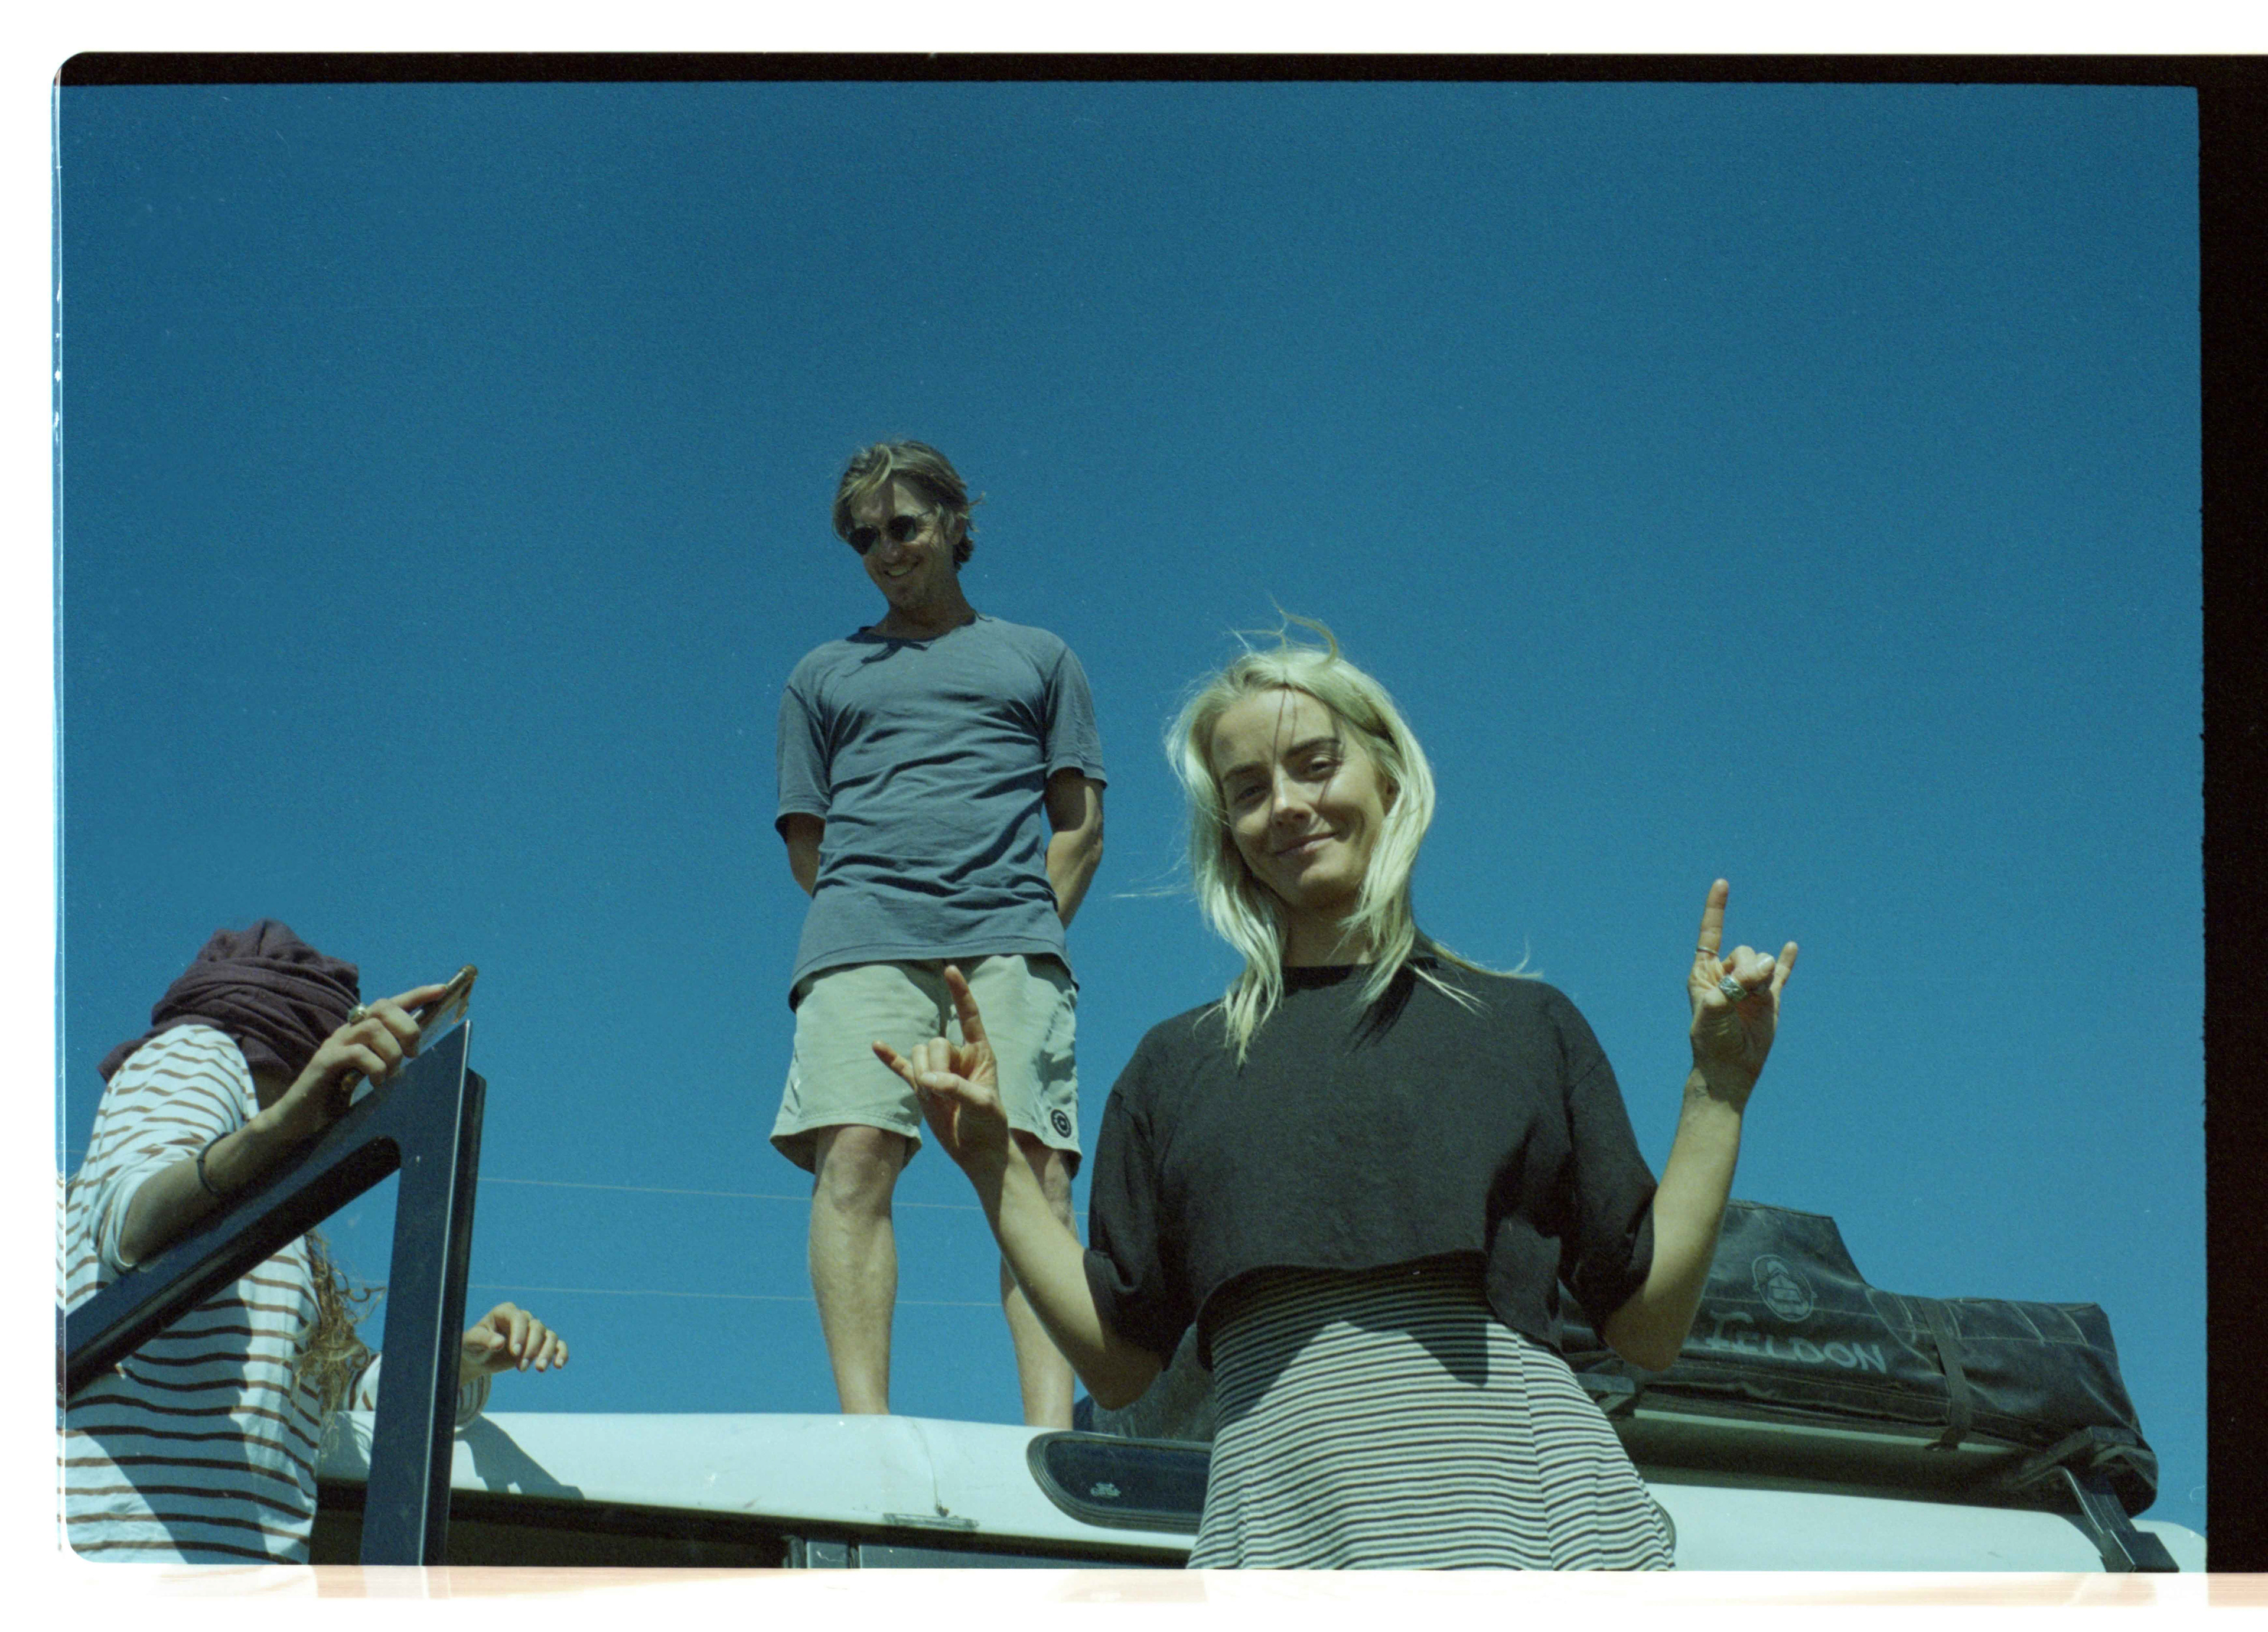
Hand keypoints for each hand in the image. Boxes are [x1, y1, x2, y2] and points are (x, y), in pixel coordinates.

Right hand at [259, 984, 448, 1143]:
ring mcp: (334, 1045)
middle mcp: (347, 1032)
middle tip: (412, 1053)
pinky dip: (375, 1066)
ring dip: (392, 1051)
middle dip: (407, 1027)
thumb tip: (414, 1054)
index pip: (390, 1004)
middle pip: (383, 1008)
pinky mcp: (324, 1062)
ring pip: (373, 1028)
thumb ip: (387, 1060)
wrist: (299, 1121)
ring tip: (390, 1073)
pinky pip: (357, 1053)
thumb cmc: (337, 1098)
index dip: (416, 995)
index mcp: (360, 1032)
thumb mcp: (370, 1075)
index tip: (442, 989)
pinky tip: (377, 1082)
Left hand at [460, 1301, 567, 1380]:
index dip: (520, 1333)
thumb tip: (499, 1343)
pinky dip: (561, 1353)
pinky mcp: (540, 1345)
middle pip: (537, 1328)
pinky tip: (559, 1365)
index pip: (519, 1318)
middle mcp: (522, 1319)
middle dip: (532, 1348)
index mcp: (505, 1312)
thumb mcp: (471, 1342)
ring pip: (549, 1336)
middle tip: (520, 1368)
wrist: (478, 1358)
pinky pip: (557, 1345)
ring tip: (539, 1369)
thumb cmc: (473, 1346)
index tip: (515, 1352)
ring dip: (547, 1352)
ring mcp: (532, 1332)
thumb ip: (484, 1340)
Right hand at [872, 965, 1012, 1176]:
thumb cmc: (989, 1125)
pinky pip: (902, 1067)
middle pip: (934, 1042)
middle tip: (946, 1095)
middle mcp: (958, 1057)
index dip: (960, 993)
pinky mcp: (922, 1086)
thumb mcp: (982, 1106)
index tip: (950, 969)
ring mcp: (938, 1070)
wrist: (977, 1150)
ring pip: (918, 1055)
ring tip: (939, 1102)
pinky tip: (875, 1046)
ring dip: (922, 1078)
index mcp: (980, 1053)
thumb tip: (927, 1080)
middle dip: (935, 1068)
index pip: (969, 1016)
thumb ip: (958, 1088)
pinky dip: (889, 1058)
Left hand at [1688, 880, 1797, 1096]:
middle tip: (1742, 992)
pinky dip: (1788, 961)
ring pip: (1763, 962)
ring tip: (1752, 1002)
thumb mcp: (1714, 1009)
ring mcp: (1749, 985)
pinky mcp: (1769, 998)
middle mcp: (1727, 975)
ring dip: (1762, 977)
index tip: (1722, 883)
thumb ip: (1736, 984)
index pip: (1710, 934)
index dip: (1716, 908)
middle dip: (1747, 967)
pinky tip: (1793, 947)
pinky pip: (1781, 974)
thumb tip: (1768, 964)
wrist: (1730, 1067)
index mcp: (1705, 973)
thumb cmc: (1711, 1040)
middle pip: (1744, 950)